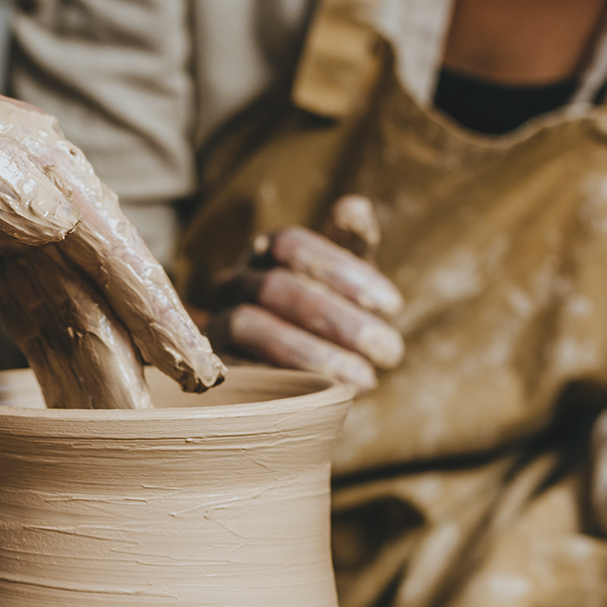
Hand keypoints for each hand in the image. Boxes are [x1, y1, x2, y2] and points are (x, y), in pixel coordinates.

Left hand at [0, 40, 220, 404]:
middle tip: (172, 417)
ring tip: (123, 424)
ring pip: (65, 302)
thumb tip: (55, 217)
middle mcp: (33, 188)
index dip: (151, 307)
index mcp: (34, 156)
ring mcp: (1, 219)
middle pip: (99, 282)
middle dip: (140, 348)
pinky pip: (24, 305)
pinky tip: (68, 392)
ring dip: (97, 360)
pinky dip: (50, 349)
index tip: (187, 365)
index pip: (108, 242)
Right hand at [204, 195, 405, 392]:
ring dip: (312, 353)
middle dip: (336, 319)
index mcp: (264, 254)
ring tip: (367, 381)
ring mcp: (216, 327)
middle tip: (391, 351)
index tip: (393, 306)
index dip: (339, 270)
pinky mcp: (214, 372)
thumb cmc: (330, 321)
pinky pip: (239, 372)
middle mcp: (232, 285)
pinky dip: (286, 382)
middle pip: (273, 287)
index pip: (290, 245)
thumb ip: (352, 247)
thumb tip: (355, 208)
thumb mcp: (348, 285)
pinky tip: (332, 398)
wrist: (295, 382)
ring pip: (249, 326)